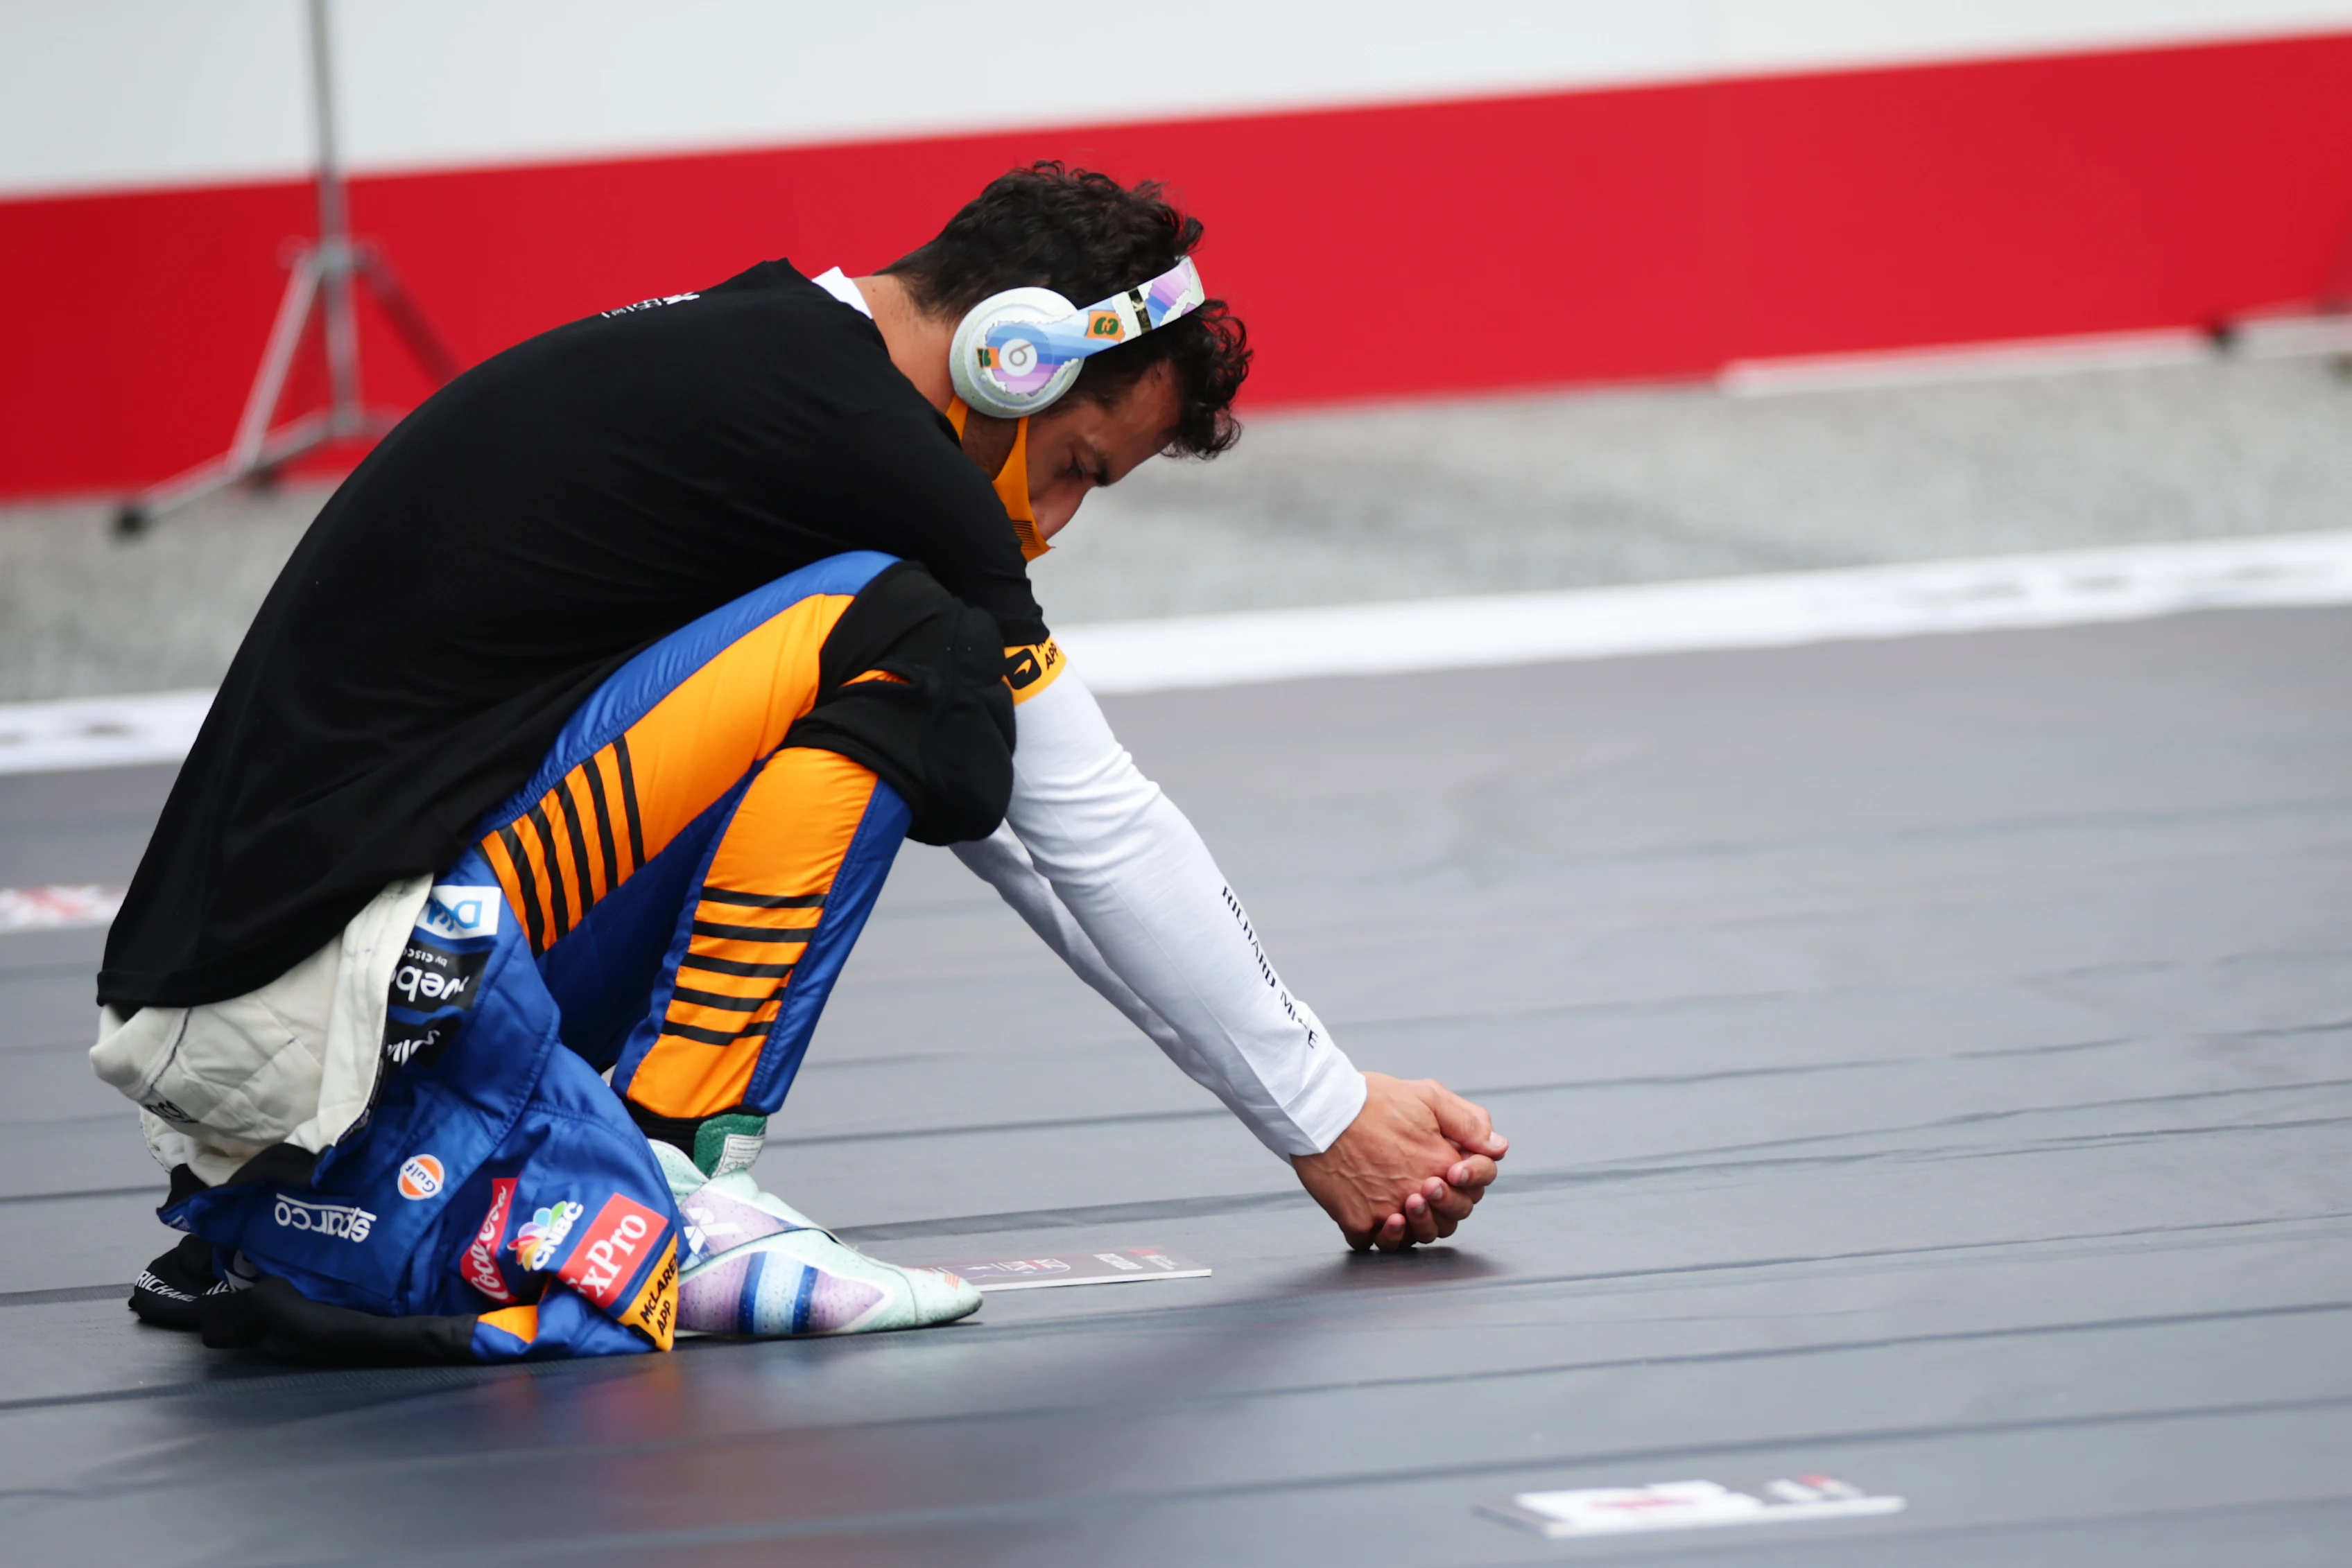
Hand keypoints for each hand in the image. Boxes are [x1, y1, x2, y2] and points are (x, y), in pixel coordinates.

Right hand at [1291, 1072, 1506, 1251]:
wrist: (1318, 1108)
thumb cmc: (1370, 1099)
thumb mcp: (1428, 1096)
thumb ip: (1469, 1122)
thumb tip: (1498, 1148)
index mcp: (1441, 1164)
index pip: (1476, 1189)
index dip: (1472, 1179)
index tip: (1452, 1167)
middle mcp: (1416, 1193)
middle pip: (1448, 1220)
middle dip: (1445, 1203)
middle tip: (1425, 1184)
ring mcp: (1384, 1211)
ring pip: (1414, 1238)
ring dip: (1416, 1226)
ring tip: (1405, 1204)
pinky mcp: (1355, 1220)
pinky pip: (1372, 1242)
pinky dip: (1377, 1235)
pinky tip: (1376, 1214)